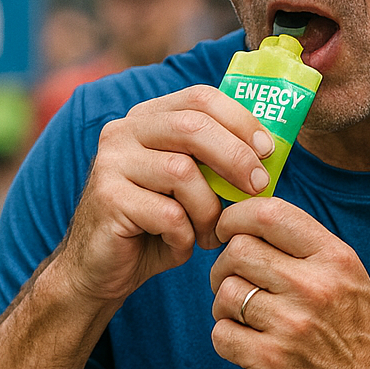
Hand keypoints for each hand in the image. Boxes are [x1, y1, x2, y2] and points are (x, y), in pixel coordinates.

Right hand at [55, 86, 275, 309]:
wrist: (101, 270)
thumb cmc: (154, 227)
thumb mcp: (189, 188)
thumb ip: (214, 163)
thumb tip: (268, 152)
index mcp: (147, 119)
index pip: (199, 98)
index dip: (240, 120)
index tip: (268, 150)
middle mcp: (123, 131)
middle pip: (192, 126)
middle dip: (235, 158)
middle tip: (258, 187)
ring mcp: (110, 163)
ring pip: (182, 172)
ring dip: (209, 209)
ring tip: (211, 233)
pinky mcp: (107, 199)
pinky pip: (168, 213)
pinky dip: (186, 235)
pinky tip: (180, 244)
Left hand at [209, 197, 369, 368]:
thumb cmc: (355, 331)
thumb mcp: (349, 277)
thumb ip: (306, 246)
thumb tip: (247, 217)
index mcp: (335, 259)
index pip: (269, 213)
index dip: (235, 217)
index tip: (227, 231)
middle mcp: (314, 287)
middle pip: (237, 251)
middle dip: (224, 266)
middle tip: (234, 282)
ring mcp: (291, 325)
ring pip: (224, 293)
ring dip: (224, 305)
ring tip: (246, 317)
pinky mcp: (269, 361)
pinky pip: (220, 333)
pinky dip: (226, 338)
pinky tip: (248, 343)